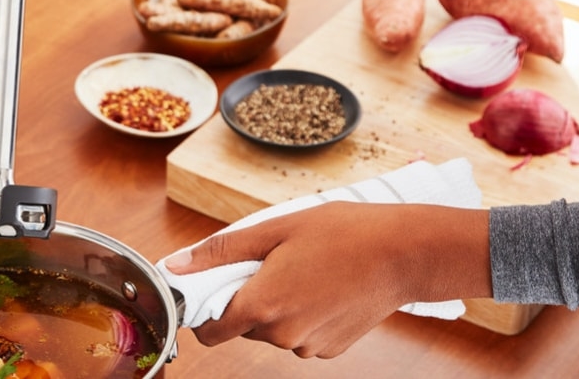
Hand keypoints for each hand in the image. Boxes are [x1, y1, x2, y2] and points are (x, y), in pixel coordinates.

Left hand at [164, 201, 491, 357]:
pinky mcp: (332, 348)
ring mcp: (310, 346)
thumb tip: (176, 266)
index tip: (213, 285)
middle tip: (271, 260)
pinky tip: (322, 284)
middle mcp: (283, 335)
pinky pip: (301, 333)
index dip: (205, 308)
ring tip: (303, 267)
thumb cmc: (341, 233)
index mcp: (262, 307)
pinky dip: (302, 312)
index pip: (210, 331)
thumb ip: (221, 252)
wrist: (402, 253)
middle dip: (247, 295)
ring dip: (277, 303)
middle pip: (243, 324)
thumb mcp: (273, 229)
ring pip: (273, 328)